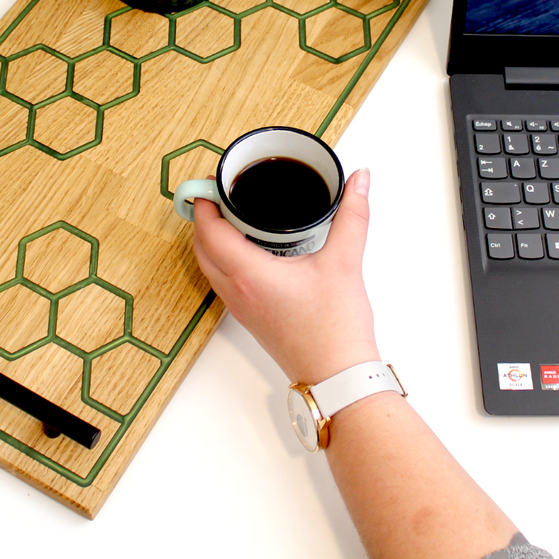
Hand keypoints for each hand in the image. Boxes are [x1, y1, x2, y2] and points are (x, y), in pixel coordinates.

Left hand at [191, 168, 378, 384]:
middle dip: (204, 218)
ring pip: (209, 267)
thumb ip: (352, 215)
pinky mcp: (252, 319)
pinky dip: (224, 260)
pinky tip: (250, 250)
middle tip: (220, 194)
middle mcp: (237, 292)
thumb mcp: (345, 262)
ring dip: (211, 241)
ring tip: (232, 216)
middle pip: (201, 248)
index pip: (209, 231)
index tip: (213, 182)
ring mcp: (241, 308)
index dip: (205, 203)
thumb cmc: (335, 331)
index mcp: (249, 274)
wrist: (337, 378)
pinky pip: (223, 282)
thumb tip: (358, 181)